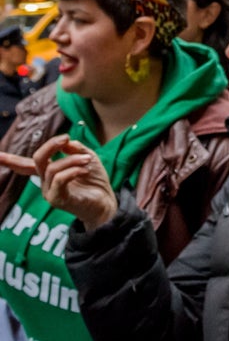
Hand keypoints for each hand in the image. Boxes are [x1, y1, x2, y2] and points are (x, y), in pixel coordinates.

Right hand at [0, 136, 117, 229]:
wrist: (106, 202)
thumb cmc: (95, 180)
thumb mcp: (88, 158)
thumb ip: (76, 149)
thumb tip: (65, 141)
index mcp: (50, 171)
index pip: (26, 164)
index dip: (10, 160)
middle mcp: (45, 182)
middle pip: (37, 159)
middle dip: (51, 145)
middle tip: (66, 138)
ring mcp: (49, 191)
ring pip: (52, 168)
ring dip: (72, 159)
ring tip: (88, 160)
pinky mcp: (57, 200)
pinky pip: (59, 180)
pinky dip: (73, 170)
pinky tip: (85, 170)